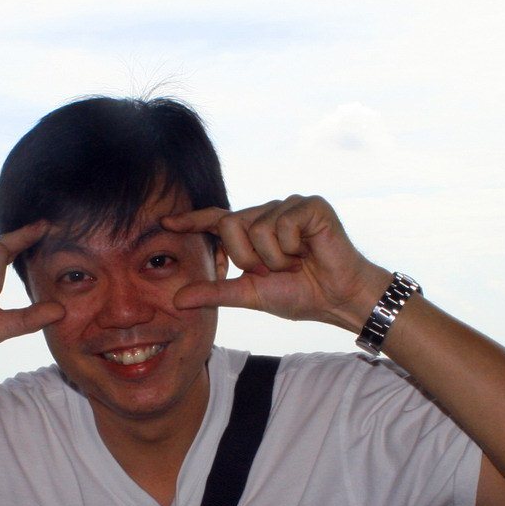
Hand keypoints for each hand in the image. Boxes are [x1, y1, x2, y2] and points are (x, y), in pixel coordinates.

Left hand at [163, 196, 389, 330]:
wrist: (337, 298)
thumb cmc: (299, 294)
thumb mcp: (249, 294)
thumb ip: (215, 292)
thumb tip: (176, 300)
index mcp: (253, 231)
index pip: (217, 220)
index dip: (192, 220)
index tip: (167, 222)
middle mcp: (268, 213)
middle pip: (231, 225)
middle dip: (248, 258)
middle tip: (274, 271)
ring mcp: (289, 206)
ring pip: (257, 227)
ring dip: (274, 258)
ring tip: (295, 263)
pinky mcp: (310, 205)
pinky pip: (282, 224)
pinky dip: (291, 248)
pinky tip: (308, 252)